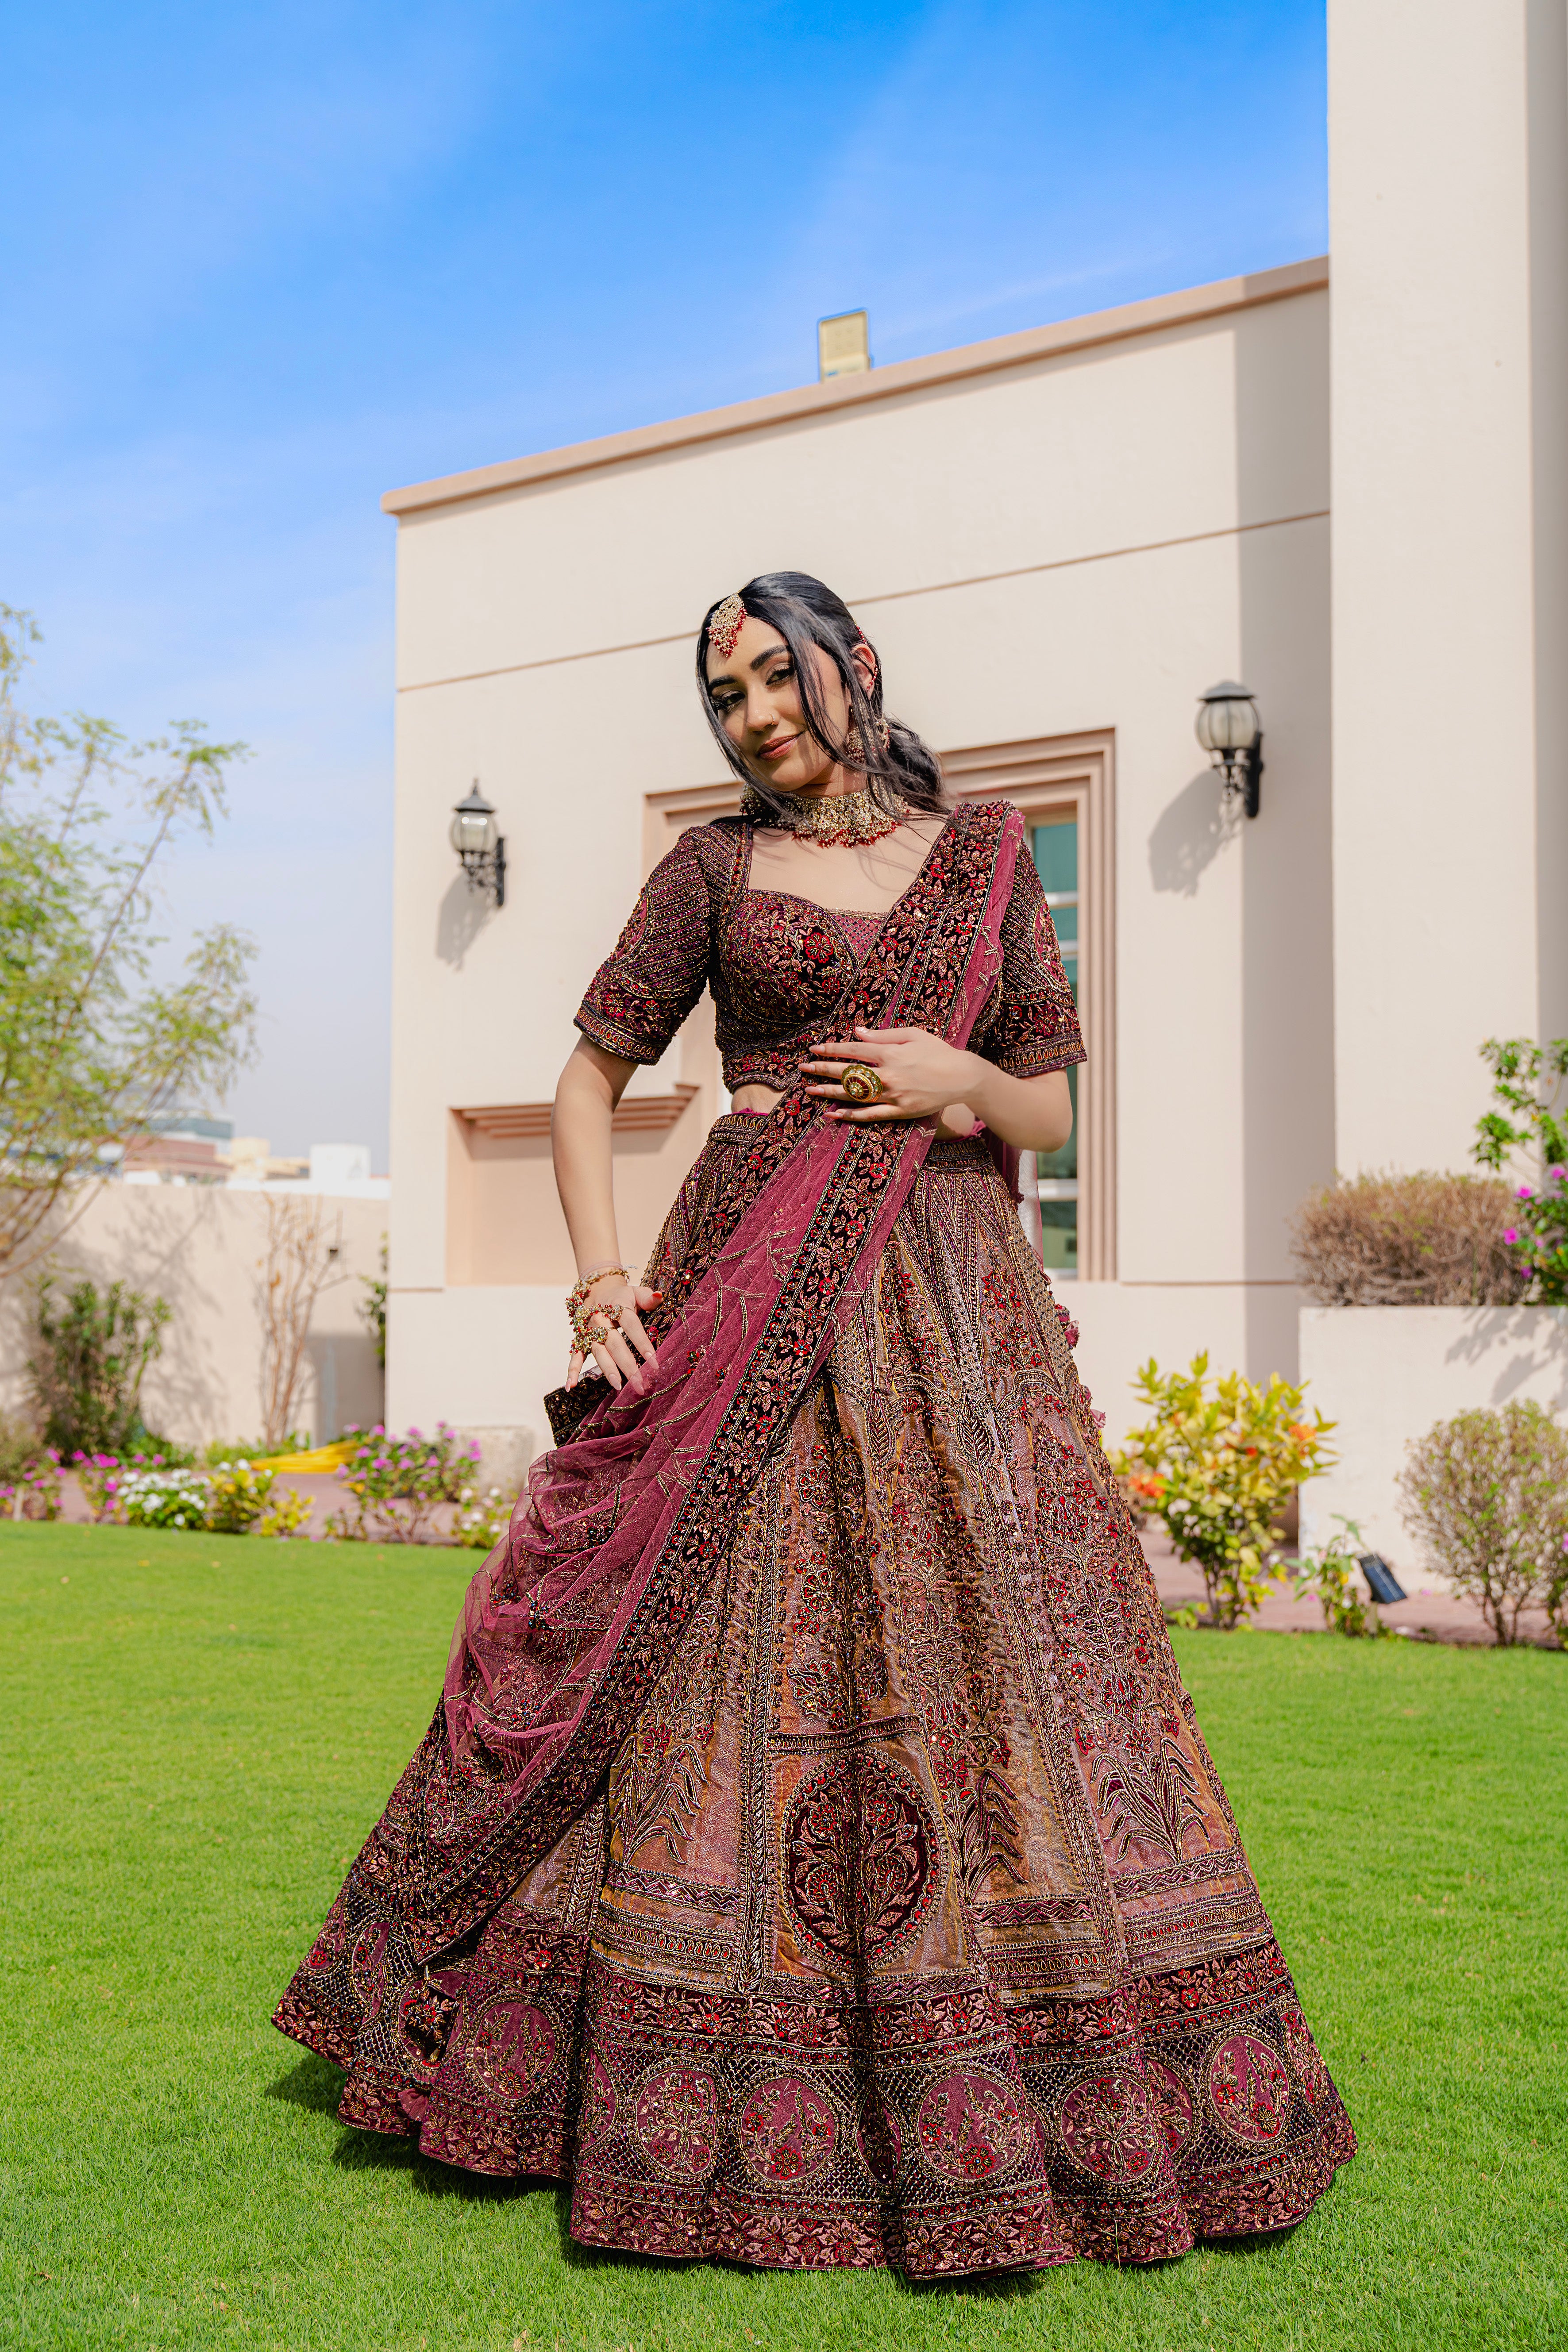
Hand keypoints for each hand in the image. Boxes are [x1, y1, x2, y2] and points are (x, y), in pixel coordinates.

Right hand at [568, 1273, 661, 1394]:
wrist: (596, 1289)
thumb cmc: (622, 1295)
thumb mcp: (636, 1291)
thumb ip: (648, 1297)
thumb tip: (659, 1296)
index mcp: (616, 1306)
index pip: (631, 1326)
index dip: (642, 1343)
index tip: (654, 1363)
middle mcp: (600, 1319)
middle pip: (614, 1344)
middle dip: (627, 1365)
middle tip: (639, 1382)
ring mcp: (589, 1330)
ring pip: (598, 1352)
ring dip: (608, 1369)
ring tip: (618, 1386)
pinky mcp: (581, 1339)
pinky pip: (576, 1355)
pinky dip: (572, 1370)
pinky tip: (572, 1386)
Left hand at [801, 1025, 982, 1122]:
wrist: (963, 1077)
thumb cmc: (938, 1052)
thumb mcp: (912, 1035)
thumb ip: (883, 1035)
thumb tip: (857, 1032)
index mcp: (890, 1053)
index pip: (853, 1051)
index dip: (832, 1049)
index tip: (814, 1049)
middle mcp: (888, 1075)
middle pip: (848, 1072)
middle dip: (823, 1069)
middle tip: (803, 1068)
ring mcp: (893, 1095)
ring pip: (854, 1095)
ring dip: (829, 1092)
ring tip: (810, 1090)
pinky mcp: (900, 1111)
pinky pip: (870, 1115)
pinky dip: (851, 1115)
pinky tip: (833, 1114)